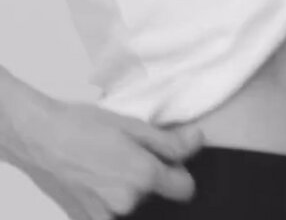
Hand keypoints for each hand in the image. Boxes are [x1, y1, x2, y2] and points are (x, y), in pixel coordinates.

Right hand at [18, 98, 208, 218]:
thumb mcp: (131, 124)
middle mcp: (126, 203)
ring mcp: (105, 217)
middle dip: (150, 180)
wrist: (40, 138)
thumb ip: (168, 140)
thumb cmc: (81, 125)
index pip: (185, 189)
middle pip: (156, 197)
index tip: (172, 163)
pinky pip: (112, 213)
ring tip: (110, 166)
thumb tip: (197, 142)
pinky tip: (98, 179)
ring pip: (134, 207)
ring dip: (130, 191)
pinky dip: (111, 200)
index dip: (180, 174)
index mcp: (142, 176)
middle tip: (130, 156)